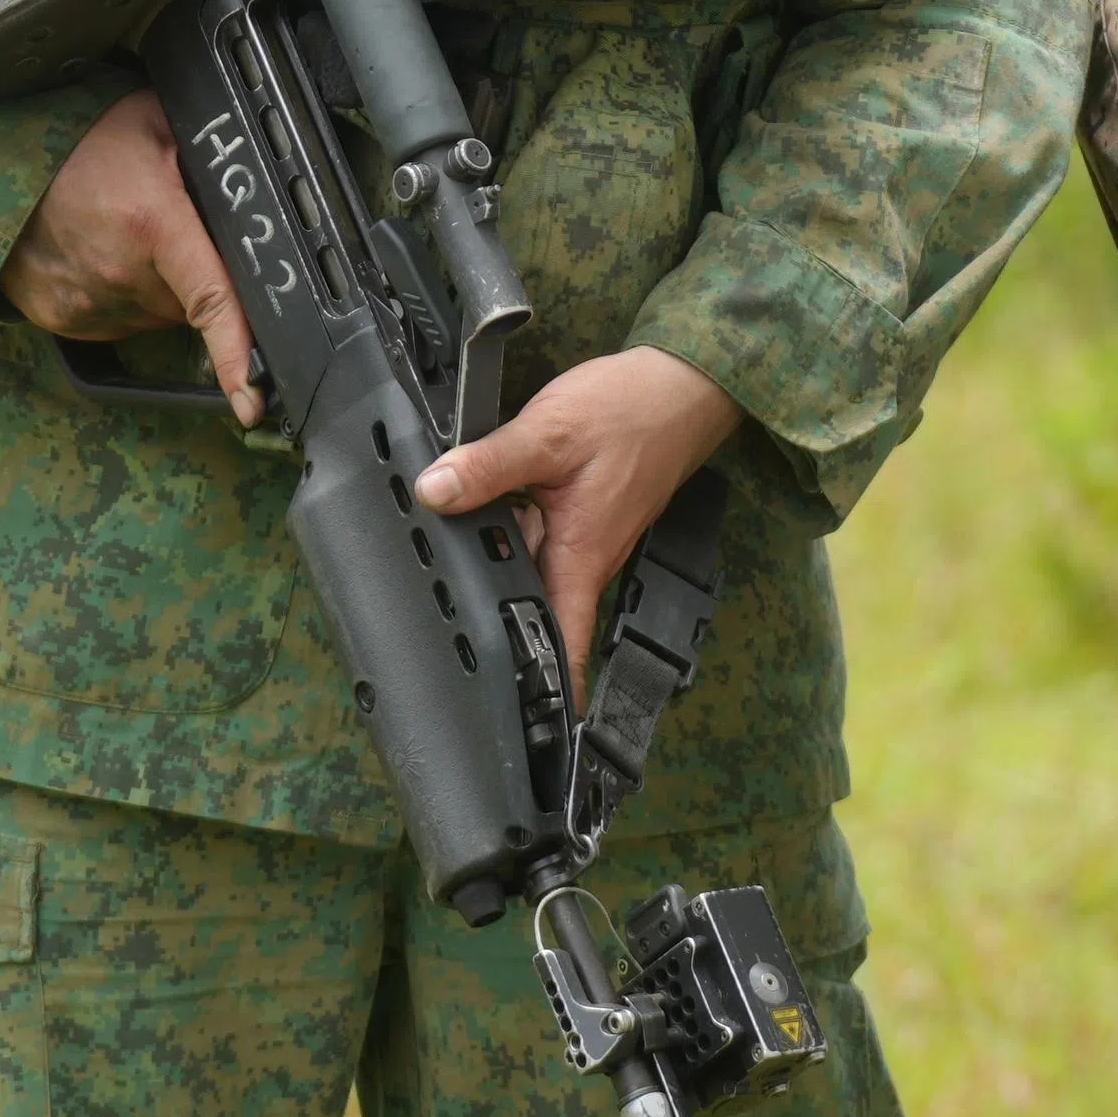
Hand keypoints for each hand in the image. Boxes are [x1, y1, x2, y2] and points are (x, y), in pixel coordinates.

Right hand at [0, 89, 261, 422]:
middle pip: (189, 305)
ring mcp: (86, 302)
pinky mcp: (63, 319)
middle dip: (191, 275)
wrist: (2, 161)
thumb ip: (214, 160)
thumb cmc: (86, 140)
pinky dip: (122, 299)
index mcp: (153, 223)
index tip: (252, 403)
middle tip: (164, 226)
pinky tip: (102, 257)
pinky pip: (119, 324)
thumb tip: (263, 199)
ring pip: (156, 317)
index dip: (237, 354)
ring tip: (126, 236)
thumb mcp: (159, 123)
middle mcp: (119, 272)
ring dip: (157, 289)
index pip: (211, 299)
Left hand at [417, 346, 744, 688]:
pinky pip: (542, 540)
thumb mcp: (548, 434)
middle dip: (495, 623)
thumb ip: (488, 466)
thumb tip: (434, 492)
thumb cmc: (633, 411)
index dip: (545, 695)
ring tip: (448, 570)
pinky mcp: (586, 515)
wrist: (682, 384)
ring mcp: (587, 538)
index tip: (522, 732)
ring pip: (532, 571)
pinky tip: (482, 514)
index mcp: (580, 558)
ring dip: (499, 571)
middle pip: (532, 608)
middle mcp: (586, 559)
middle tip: (442, 640)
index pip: (564, 648)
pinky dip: (512, 535)